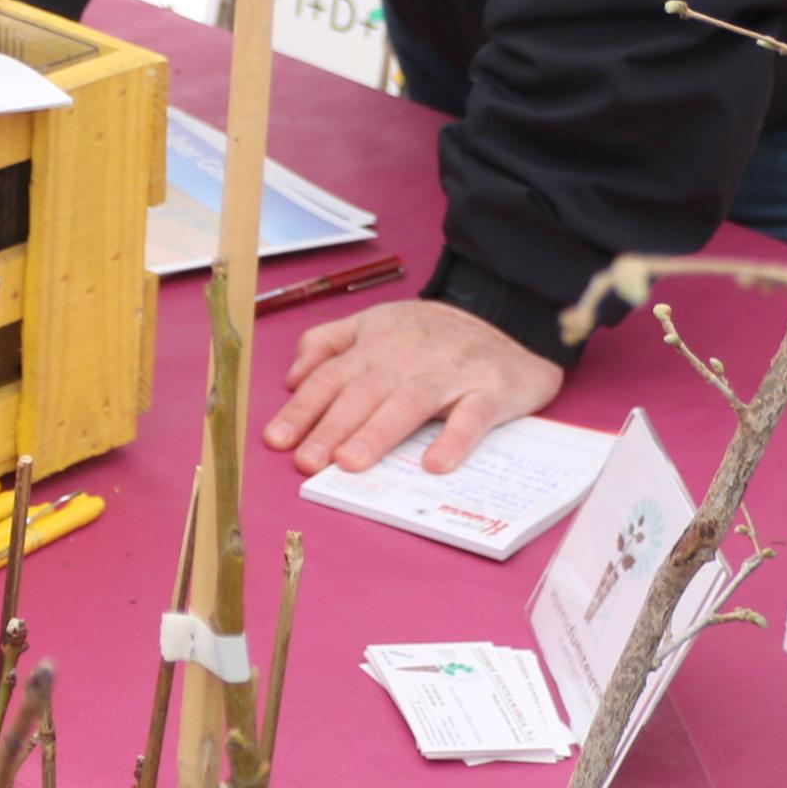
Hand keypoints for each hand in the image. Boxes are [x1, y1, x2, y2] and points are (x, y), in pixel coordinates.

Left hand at [261, 297, 564, 475]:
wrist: (511, 323)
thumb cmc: (433, 334)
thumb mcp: (376, 323)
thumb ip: (329, 343)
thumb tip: (291, 377)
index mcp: (376, 342)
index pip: (331, 376)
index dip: (302, 408)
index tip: (276, 440)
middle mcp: (408, 356)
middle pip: (363, 392)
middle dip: (330, 428)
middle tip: (306, 462)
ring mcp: (451, 373)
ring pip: (409, 403)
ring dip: (377, 433)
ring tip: (350, 464)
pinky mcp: (491, 391)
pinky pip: (472, 417)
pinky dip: (454, 440)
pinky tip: (435, 464)